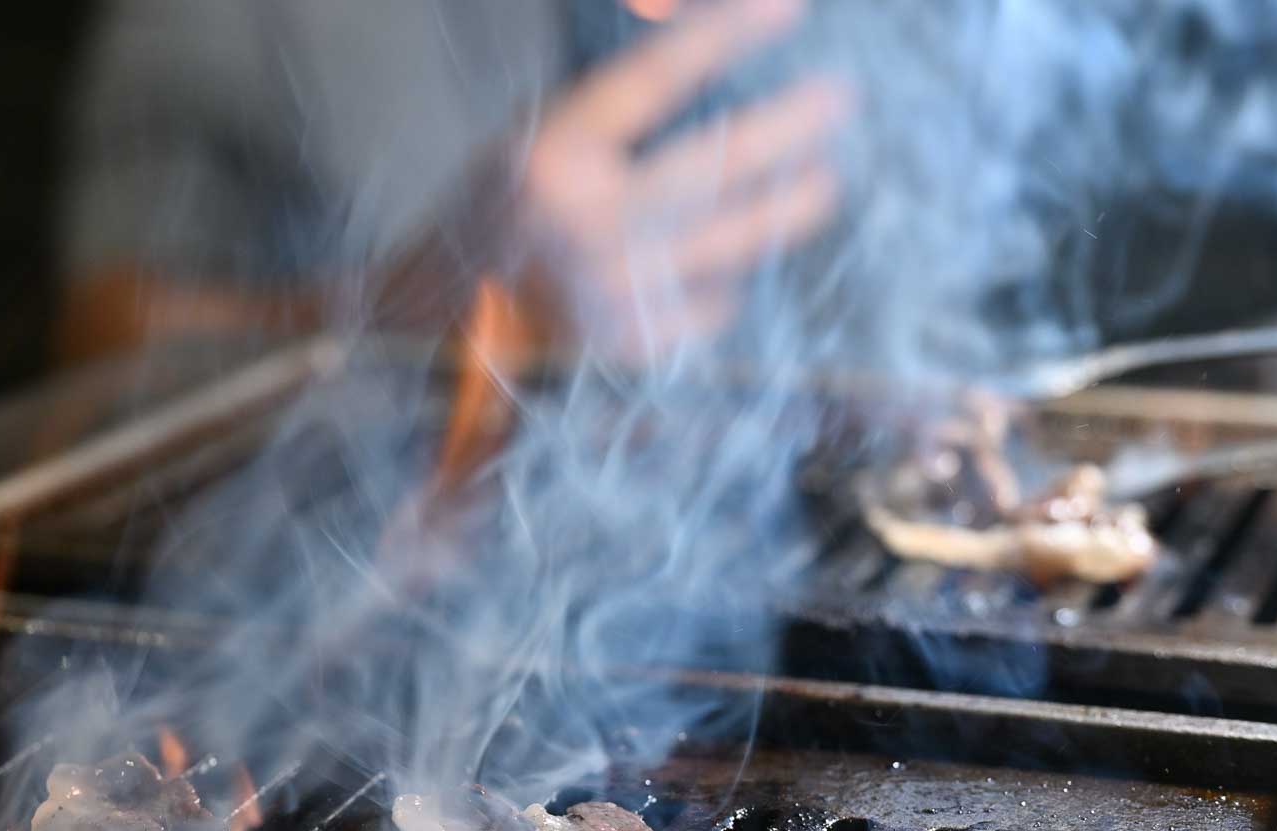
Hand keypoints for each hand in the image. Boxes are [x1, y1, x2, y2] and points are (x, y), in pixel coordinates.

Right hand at [513, 0, 849, 357]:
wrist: (436, 346)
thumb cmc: (487, 232)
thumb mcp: (526, 148)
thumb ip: (609, 114)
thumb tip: (704, 55)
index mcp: (552, 161)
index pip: (658, 81)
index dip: (728, 37)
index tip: (789, 8)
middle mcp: (590, 226)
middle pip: (722, 165)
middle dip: (793, 127)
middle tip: (840, 101)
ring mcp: (620, 293)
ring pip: (738, 240)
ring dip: (791, 207)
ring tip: (822, 183)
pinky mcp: (639, 351)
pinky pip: (713, 303)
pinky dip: (721, 281)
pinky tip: (718, 268)